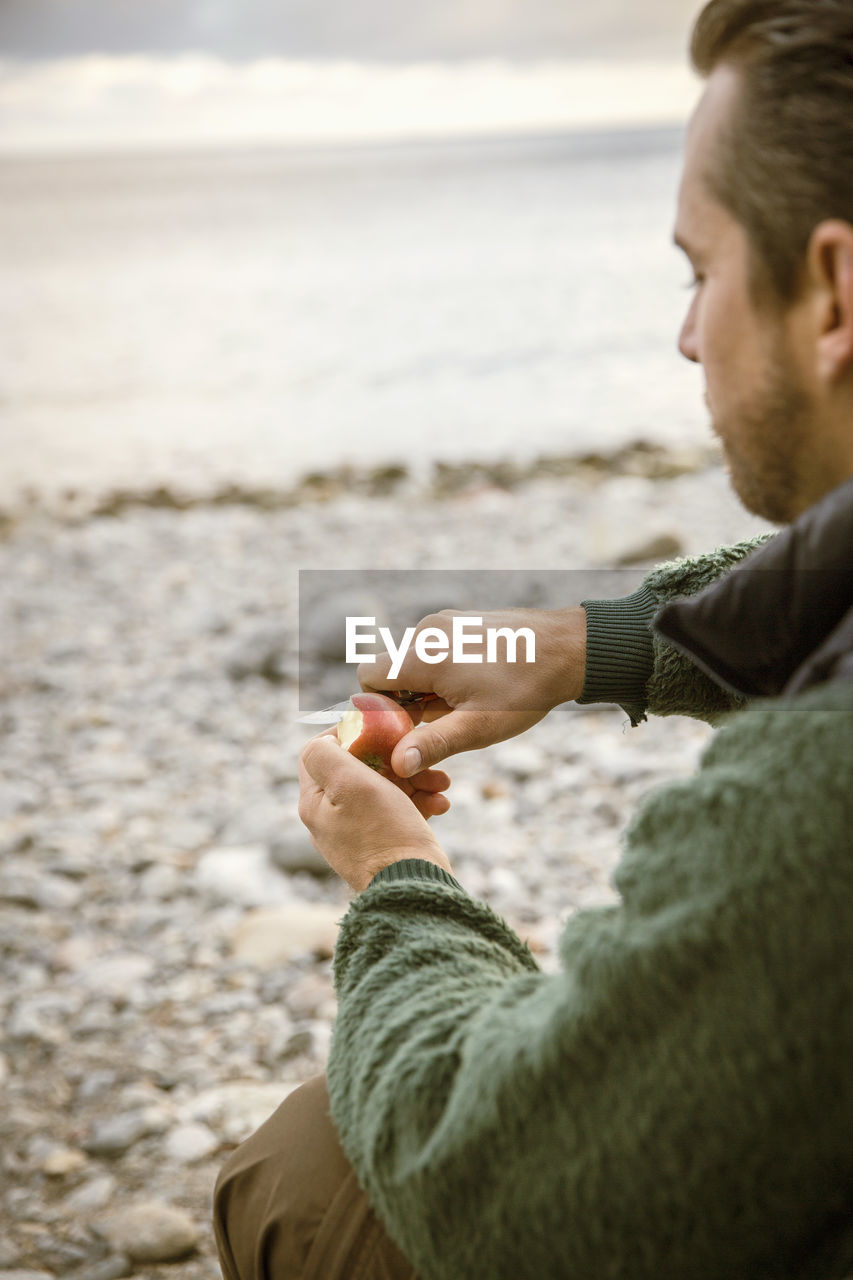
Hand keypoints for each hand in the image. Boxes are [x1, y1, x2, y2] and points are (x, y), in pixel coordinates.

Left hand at [298, 732, 453, 891]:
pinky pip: (396, 813)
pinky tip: (440, 804)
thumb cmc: (384, 834)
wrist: (415, 890)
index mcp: (314, 803)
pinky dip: (418, 803)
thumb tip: (321, 741)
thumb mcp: (350, 784)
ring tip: (441, 782)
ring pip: (383, 789)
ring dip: (413, 780)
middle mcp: (329, 818)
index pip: (318, 752)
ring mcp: (355, 834)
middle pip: (357, 769)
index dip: (347, 733)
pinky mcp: (381, 846)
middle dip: (392, 759)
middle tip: (419, 757)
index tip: (378, 727)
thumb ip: (326, 755)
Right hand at [358, 605, 586, 776]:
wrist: (569, 648)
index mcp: (424, 655)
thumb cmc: (525, 689)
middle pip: (391, 670)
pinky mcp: (461, 620)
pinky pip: (435, 649)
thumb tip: (397, 765)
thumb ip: (434, 743)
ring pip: (415, 661)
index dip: (380, 707)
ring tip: (467, 702)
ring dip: (428, 687)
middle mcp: (427, 631)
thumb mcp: (480, 726)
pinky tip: (477, 685)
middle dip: (407, 700)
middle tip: (446, 719)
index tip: (410, 726)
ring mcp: (445, 622)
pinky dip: (444, 671)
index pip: (368, 677)